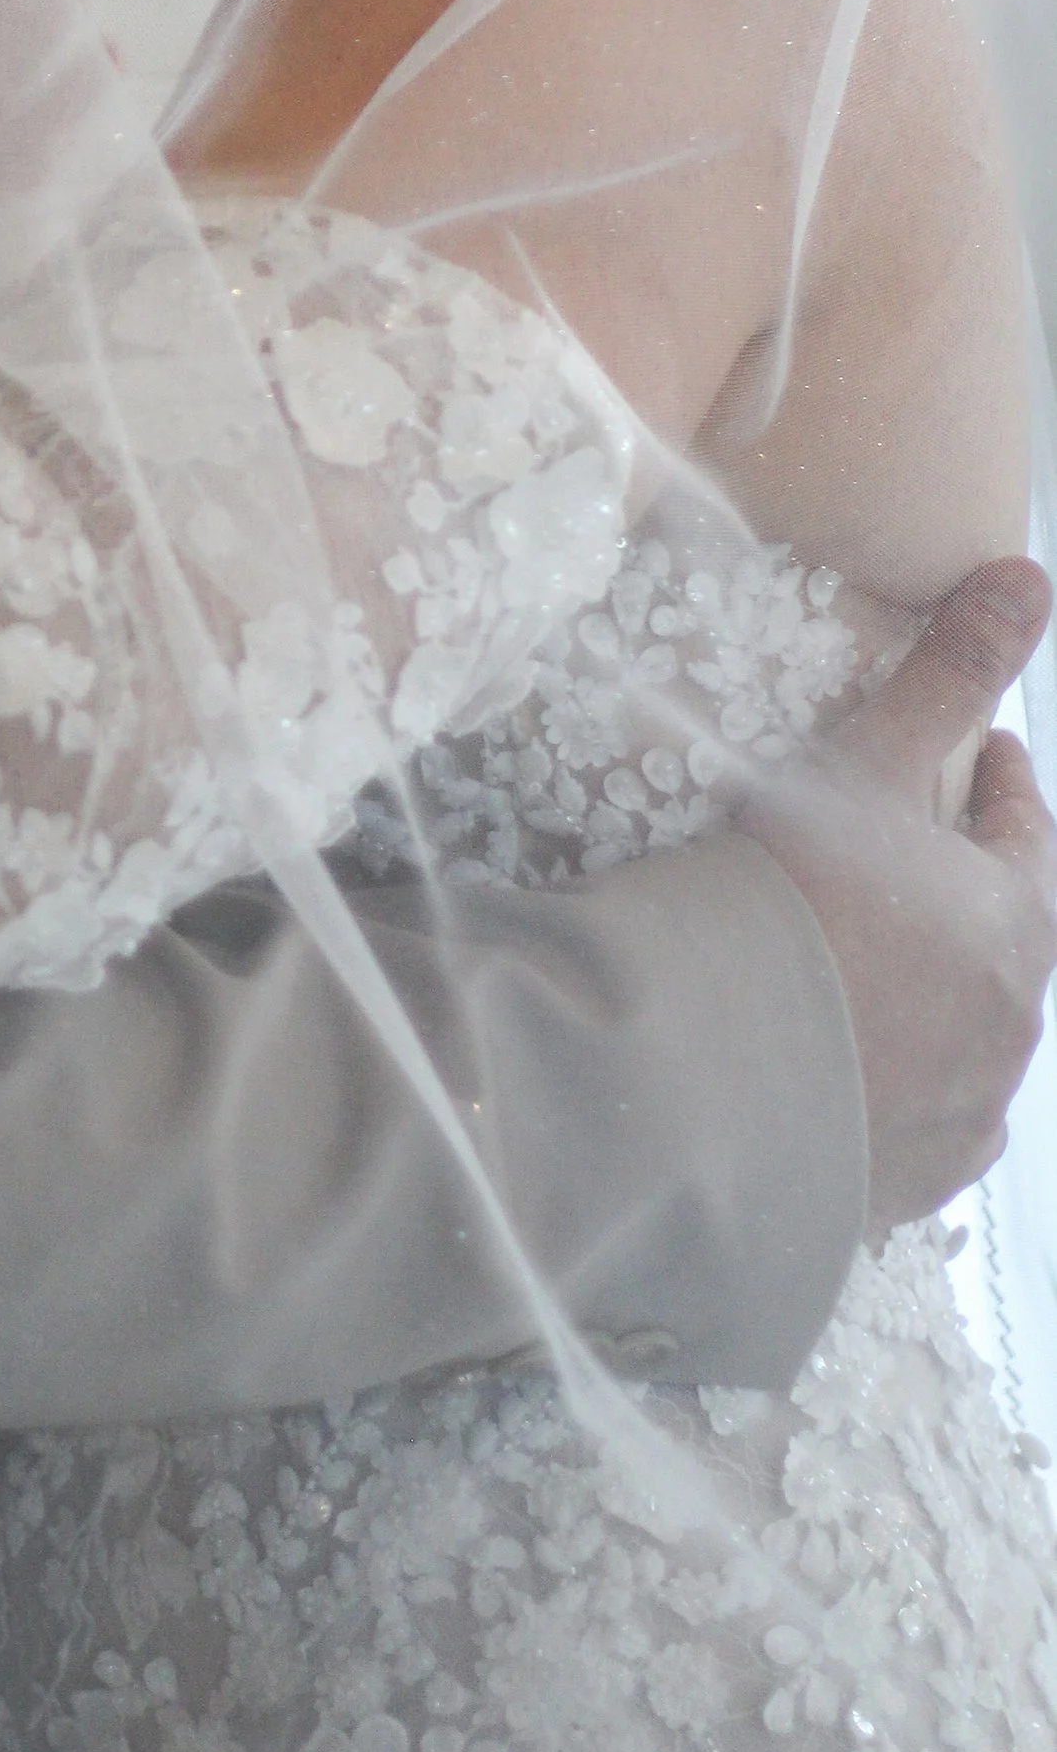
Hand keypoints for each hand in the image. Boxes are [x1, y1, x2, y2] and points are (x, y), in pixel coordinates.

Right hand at [739, 557, 1056, 1234]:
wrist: (725, 1064)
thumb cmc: (802, 897)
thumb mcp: (873, 763)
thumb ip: (948, 672)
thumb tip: (1029, 574)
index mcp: (1013, 920)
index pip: (1028, 837)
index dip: (1005, 790)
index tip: (992, 759)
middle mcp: (1010, 1022)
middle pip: (1012, 942)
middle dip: (979, 899)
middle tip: (929, 866)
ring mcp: (964, 1108)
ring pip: (977, 1041)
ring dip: (947, 1003)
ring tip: (889, 979)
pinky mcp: (908, 1177)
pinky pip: (930, 1129)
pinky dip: (912, 1097)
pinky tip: (872, 1085)